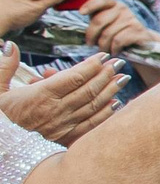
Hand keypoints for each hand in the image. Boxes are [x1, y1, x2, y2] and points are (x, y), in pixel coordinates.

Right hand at [0, 48, 119, 142]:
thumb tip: (10, 45)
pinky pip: (90, 125)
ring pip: (92, 106)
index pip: (73, 77)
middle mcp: (54, 111)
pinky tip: (116, 104)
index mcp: (39, 96)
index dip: (91, 65)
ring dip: (110, 91)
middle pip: (88, 90)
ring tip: (122, 78)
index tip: (103, 56)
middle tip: (119, 63)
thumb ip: (5, 67)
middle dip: (106, 75)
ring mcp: (61, 126)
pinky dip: (105, 114)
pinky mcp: (63, 138)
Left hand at [81, 0, 155, 56]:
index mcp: (112, 4)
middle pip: (99, 20)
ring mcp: (132, 19)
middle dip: (91, 35)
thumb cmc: (118, 32)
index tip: (81, 13)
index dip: (90, 4)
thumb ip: (96, 18)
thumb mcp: (105, 22)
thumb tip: (81, 15)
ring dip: (103, 45)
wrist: (142, 43)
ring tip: (104, 49)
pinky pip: (118, 41)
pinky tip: (114, 51)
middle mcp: (122, 8)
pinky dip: (113, 48)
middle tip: (90, 44)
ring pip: (107, 34)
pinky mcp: (138, 31)